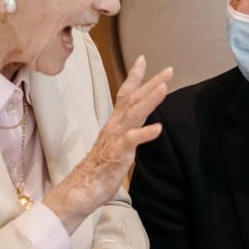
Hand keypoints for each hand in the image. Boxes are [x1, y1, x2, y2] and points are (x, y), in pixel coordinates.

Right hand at [46, 55, 171, 233]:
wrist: (80, 190)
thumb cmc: (99, 170)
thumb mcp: (116, 146)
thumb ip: (126, 134)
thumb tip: (138, 128)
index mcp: (115, 124)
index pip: (124, 95)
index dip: (134, 77)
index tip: (142, 59)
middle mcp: (114, 126)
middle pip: (133, 99)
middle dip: (151, 82)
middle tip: (168, 70)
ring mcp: (115, 139)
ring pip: (133, 114)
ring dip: (149, 99)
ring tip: (164, 87)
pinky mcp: (117, 154)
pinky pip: (131, 141)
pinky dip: (145, 134)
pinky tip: (158, 128)